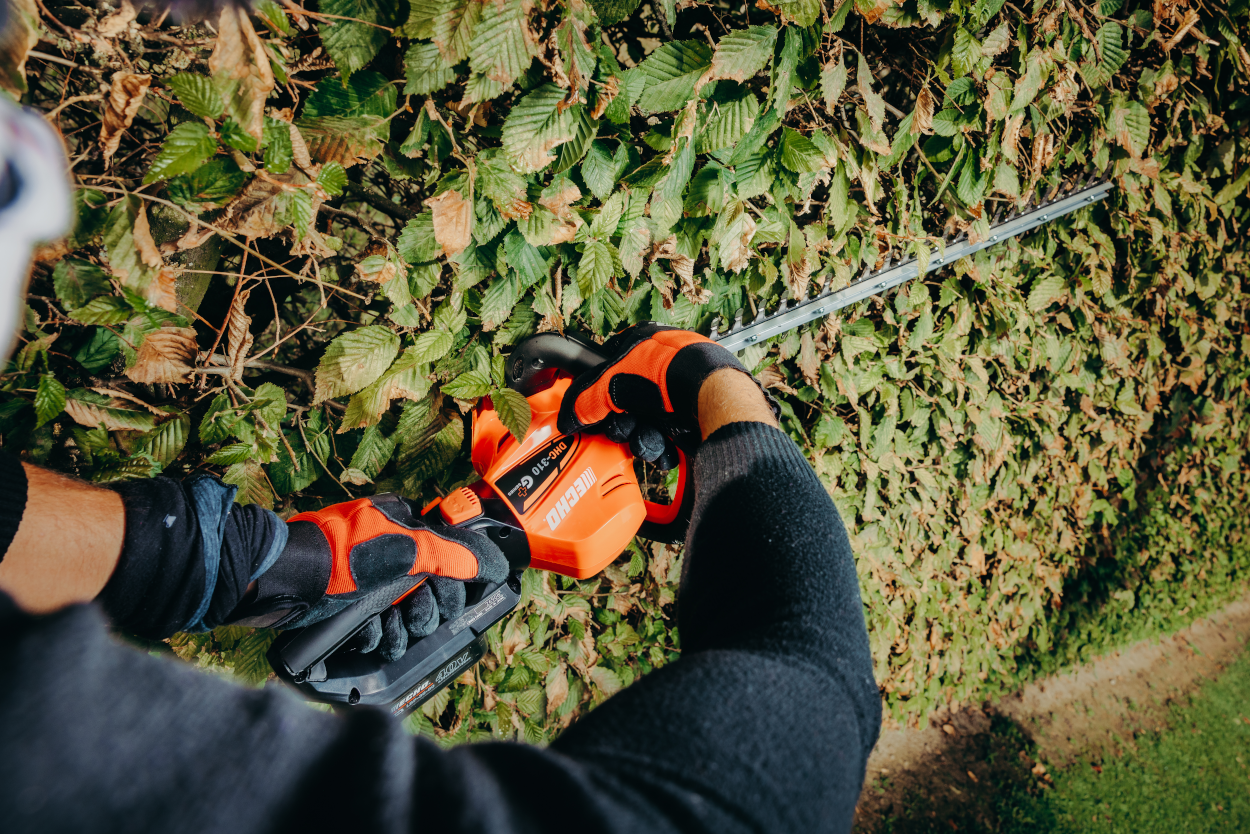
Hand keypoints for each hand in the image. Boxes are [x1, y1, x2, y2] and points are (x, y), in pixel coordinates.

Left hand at [230, 494, 507, 662]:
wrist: (284, 581)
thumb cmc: (343, 554)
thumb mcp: (405, 549)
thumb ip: (450, 555)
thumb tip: (489, 563)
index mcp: (405, 527)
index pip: (451, 556)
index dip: (456, 583)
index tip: (459, 600)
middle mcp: (391, 552)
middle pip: (432, 592)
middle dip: (425, 610)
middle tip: (415, 613)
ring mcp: (370, 581)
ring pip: (407, 615)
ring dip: (400, 628)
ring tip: (385, 626)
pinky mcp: (351, 607)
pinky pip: (380, 629)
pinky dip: (375, 635)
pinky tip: (366, 632)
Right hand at [558, 323, 757, 437]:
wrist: (710, 395)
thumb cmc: (668, 372)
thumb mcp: (611, 383)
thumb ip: (585, 401)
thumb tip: (568, 417)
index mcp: (644, 344)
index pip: (611, 368)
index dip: (600, 394)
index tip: (594, 413)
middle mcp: (664, 364)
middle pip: (629, 402)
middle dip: (624, 423)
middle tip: (623, 429)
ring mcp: (681, 390)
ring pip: (650, 422)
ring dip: (644, 438)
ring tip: (649, 439)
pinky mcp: (695, 414)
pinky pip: (670, 435)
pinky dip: (664, 446)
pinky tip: (665, 448)